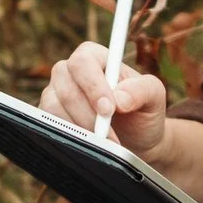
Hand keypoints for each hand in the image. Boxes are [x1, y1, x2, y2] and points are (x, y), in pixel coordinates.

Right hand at [40, 40, 168, 155]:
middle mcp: (70, 72)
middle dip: (88, 116)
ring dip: (80, 129)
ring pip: (53, 108)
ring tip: (104, 143)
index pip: (82, 62)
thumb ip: (142, 89)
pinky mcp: (49, 116)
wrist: (136, 141)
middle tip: (109, 135)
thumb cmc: (143, 112)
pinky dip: (69, 138)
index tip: (109, 110)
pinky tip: (88, 146)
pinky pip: (48, 125)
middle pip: (66, 88)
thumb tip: (119, 98)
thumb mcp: (154, 97)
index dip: (93, 86)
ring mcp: (56, 94)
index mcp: (94, 57)